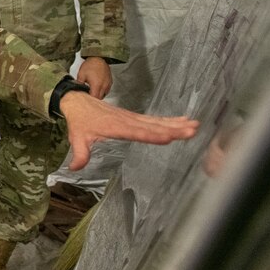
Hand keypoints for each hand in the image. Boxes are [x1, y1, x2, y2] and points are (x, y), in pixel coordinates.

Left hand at [60, 91, 197, 170]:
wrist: (78, 100)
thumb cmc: (79, 120)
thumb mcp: (77, 137)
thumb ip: (79, 153)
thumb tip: (75, 169)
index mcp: (115, 126)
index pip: (137, 132)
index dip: (152, 135)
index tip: (168, 137)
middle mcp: (127, 121)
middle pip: (153, 126)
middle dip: (172, 128)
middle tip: (192, 130)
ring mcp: (132, 118)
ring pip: (156, 121)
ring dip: (175, 124)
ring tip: (194, 126)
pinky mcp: (133, 117)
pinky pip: (153, 119)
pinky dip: (169, 120)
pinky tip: (183, 120)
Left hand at [76, 57, 112, 98]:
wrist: (98, 57)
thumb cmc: (90, 65)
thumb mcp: (81, 75)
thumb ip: (79, 85)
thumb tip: (76, 91)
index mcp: (96, 85)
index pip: (94, 99)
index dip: (89, 101)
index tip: (85, 100)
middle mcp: (104, 86)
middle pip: (99, 98)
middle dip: (93, 99)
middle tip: (87, 97)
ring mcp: (108, 84)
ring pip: (103, 95)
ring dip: (98, 95)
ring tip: (92, 92)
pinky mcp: (110, 82)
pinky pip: (106, 90)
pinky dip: (102, 91)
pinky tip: (97, 88)